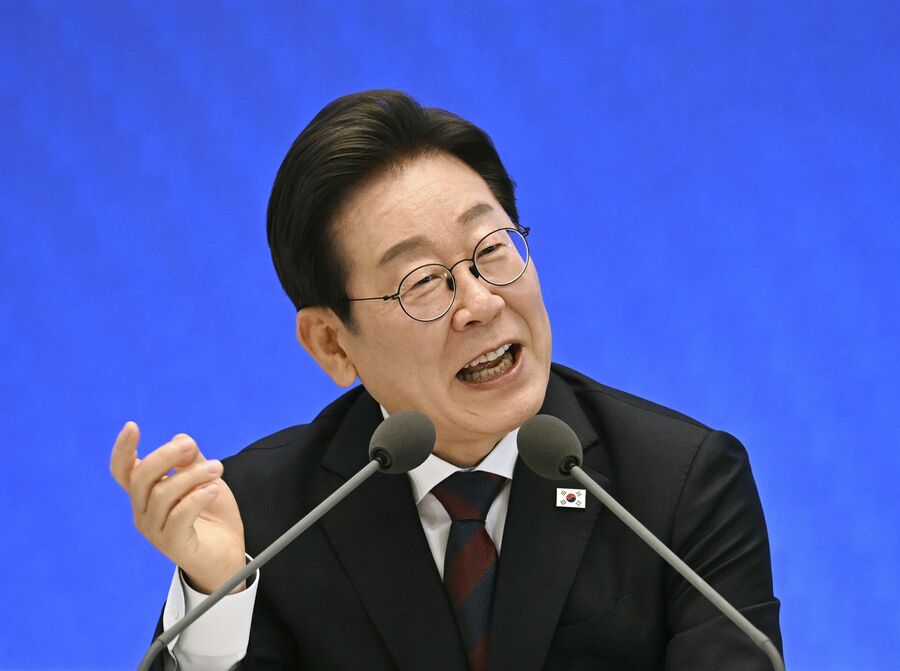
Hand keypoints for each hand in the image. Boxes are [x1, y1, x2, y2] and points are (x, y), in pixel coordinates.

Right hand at [110, 421, 245, 593]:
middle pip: (142, 477)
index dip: (123, 449)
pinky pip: (179, 517)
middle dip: (166, 456)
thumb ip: (191, 460)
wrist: (228, 553)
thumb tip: (181, 439)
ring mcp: (156, 530)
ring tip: (217, 468)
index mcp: (147, 493)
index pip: (124, 471)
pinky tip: (213, 490)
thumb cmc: (212, 514)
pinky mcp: (174, 545)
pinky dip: (196, 499)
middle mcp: (144, 511)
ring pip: (163, 494)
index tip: (132, 426)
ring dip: (192, 476)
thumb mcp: (204, 479)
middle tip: (191, 446)